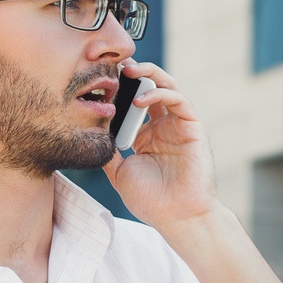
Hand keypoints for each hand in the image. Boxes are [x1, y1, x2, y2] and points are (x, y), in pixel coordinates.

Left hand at [101, 60, 220, 227]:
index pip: (133, 103)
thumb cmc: (152, 200)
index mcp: (148, 136)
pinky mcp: (193, 127)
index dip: (119, 89)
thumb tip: (89, 133)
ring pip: (167, 87)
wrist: (177, 217)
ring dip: (148, 75)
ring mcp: (179, 126)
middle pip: (149, 89)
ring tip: (128, 71)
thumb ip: (108, 151)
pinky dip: (160, 94)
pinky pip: (179, 101)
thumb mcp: (119, 172)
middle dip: (133, 74)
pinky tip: (140, 100)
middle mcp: (164, 127)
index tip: (99, 80)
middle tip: (113, 65)